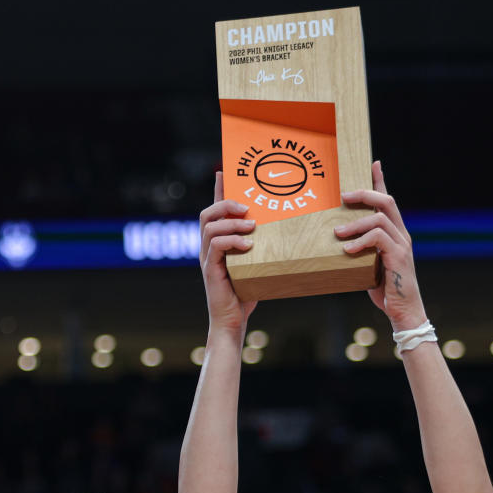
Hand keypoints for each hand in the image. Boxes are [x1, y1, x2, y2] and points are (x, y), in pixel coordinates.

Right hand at [199, 172, 257, 331]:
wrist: (232, 321)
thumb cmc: (246, 293)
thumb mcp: (256, 264)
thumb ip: (262, 247)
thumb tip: (285, 231)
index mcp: (216, 243)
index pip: (215, 211)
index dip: (218, 190)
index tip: (224, 171)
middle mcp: (208, 247)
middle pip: (207, 214)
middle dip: (225, 203)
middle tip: (247, 207)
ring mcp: (207, 258)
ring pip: (210, 227)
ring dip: (232, 223)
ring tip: (252, 227)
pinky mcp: (210, 269)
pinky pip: (215, 246)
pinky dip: (232, 241)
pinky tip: (248, 245)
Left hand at [334, 161, 424, 329]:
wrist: (404, 312)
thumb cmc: (385, 291)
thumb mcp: (370, 265)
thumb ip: (362, 250)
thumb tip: (338, 241)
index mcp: (396, 233)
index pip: (389, 200)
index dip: (380, 180)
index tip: (373, 163)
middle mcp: (402, 234)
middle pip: (386, 200)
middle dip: (365, 192)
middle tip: (343, 195)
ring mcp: (402, 244)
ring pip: (380, 218)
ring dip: (355, 223)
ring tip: (337, 232)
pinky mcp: (398, 256)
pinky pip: (378, 238)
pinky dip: (360, 241)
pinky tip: (347, 250)